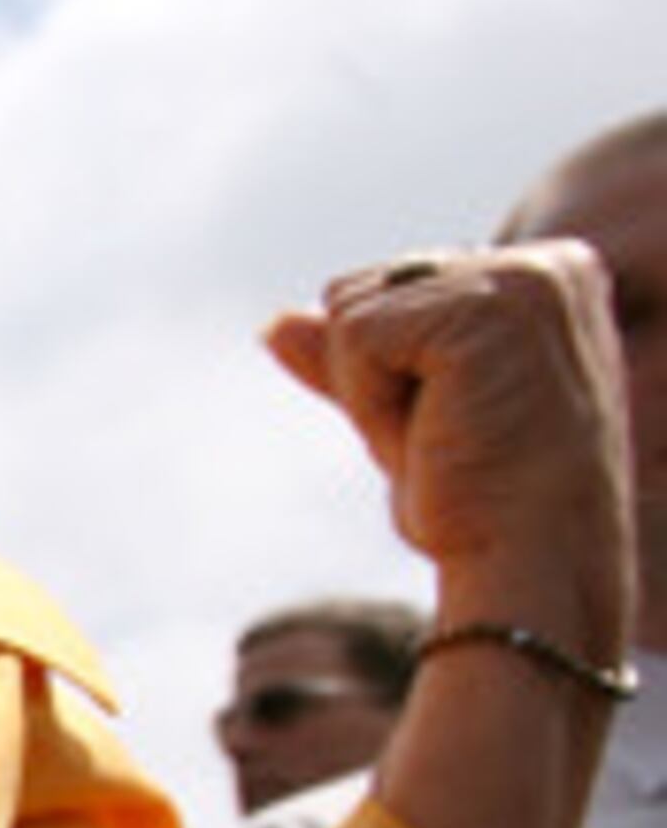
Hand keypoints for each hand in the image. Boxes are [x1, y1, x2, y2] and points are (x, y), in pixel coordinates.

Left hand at [266, 243, 631, 646]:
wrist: (527, 565)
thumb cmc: (480, 503)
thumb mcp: (408, 415)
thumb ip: (356, 357)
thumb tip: (275, 324)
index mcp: (552, 274)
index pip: (401, 283)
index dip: (396, 369)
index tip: (462, 422)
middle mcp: (550, 262)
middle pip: (364, 288)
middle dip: (375, 375)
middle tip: (449, 438)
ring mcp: (523, 280)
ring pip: (349, 308)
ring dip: (370, 391)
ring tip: (448, 438)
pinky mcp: (484, 310)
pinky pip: (356, 336)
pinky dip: (371, 402)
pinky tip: (437, 437)